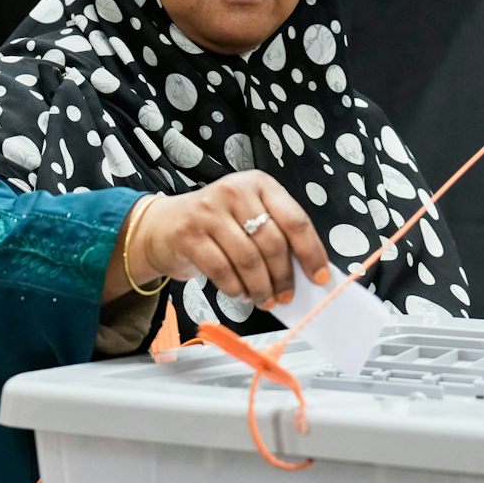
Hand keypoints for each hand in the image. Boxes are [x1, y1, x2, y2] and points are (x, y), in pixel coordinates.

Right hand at [121, 172, 330, 308]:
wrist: (164, 226)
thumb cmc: (217, 226)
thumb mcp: (249, 217)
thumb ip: (276, 235)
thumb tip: (307, 272)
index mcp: (259, 184)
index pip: (295, 220)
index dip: (311, 253)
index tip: (319, 277)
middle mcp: (234, 191)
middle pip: (272, 243)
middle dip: (283, 277)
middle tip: (284, 296)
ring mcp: (209, 211)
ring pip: (248, 260)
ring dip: (260, 287)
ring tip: (263, 298)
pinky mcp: (189, 234)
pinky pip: (222, 270)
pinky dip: (236, 288)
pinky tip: (240, 293)